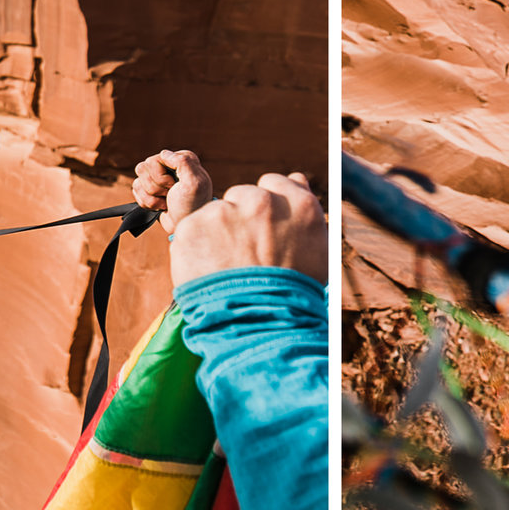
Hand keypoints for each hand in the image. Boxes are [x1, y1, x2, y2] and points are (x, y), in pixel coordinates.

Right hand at [132, 149, 213, 234]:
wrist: (186, 223)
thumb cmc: (193, 205)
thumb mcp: (194, 182)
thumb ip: (183, 162)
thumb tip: (164, 153)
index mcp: (180, 158)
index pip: (154, 160)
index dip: (161, 177)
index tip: (174, 186)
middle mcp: (167, 164)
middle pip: (143, 168)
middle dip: (156, 188)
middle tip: (170, 194)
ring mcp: (157, 177)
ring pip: (137, 181)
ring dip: (151, 197)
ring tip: (166, 202)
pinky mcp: (149, 189)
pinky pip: (135, 192)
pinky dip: (147, 203)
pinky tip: (161, 206)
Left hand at [168, 174, 325, 284]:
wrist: (259, 331)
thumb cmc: (294, 297)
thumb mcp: (317, 252)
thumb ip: (303, 212)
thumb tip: (295, 178)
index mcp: (298, 205)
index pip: (272, 184)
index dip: (264, 209)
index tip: (261, 230)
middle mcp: (262, 201)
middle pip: (242, 195)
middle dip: (239, 219)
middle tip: (242, 254)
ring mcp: (225, 212)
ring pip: (215, 213)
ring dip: (216, 233)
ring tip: (225, 268)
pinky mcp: (192, 227)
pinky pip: (191, 230)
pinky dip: (195, 249)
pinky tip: (208, 272)